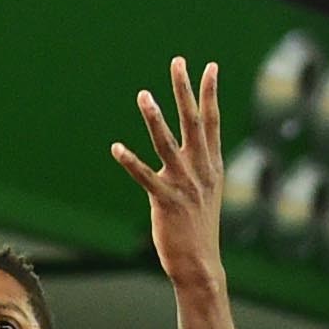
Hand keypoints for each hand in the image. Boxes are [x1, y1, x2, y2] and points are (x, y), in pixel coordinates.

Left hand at [112, 58, 224, 292]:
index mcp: (212, 167)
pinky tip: (116, 149)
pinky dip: (131, 162)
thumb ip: (200, 168)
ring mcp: (184, 186)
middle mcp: (201, 171)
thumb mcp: (206, 194)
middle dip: (185, 91)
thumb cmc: (199, 231)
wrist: (201, 266)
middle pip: (193, 122)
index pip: (212, 122)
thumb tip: (195, 149)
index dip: (210, 93)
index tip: (209, 66)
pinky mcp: (166, 203)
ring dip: (155, 118)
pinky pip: (146, 178)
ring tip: (143, 95)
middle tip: (178, 62)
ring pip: (168, 144)